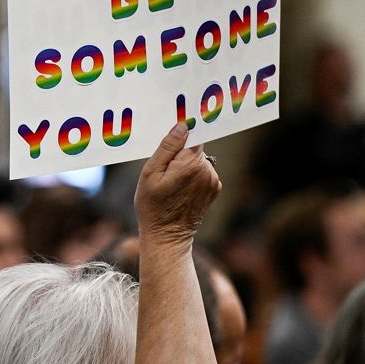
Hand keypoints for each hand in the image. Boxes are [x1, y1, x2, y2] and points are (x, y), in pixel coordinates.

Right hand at [133, 123, 220, 245]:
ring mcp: (213, 181)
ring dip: (186, 166)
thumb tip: (182, 127)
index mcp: (190, 164)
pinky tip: (180, 190)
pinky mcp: (214, 189)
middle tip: (164, 171)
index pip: (193, 135)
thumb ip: (167, 148)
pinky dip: (193, 176)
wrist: (167, 236)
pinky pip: (203, 172)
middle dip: (180, 154)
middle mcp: (207, 170)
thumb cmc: (153, 206)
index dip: (181, 135)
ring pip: (199, 160)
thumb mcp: (150, 173)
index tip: (171, 142)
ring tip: (171, 183)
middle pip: (195, 148)